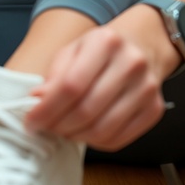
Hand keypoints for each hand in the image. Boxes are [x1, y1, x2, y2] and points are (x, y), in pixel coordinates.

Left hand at [24, 6, 180, 150]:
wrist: (142, 45)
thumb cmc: (102, 49)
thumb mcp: (74, 49)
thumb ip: (55, 75)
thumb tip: (37, 101)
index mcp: (106, 42)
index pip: (72, 85)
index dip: (47, 109)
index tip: (31, 121)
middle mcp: (131, 63)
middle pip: (86, 110)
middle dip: (59, 126)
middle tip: (46, 128)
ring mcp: (146, 88)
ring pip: (102, 129)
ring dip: (76, 136)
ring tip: (64, 129)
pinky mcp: (154, 109)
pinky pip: (118, 140)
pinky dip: (95, 142)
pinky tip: (85, 131)